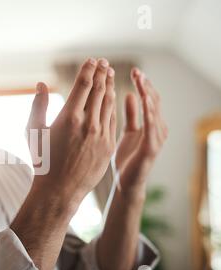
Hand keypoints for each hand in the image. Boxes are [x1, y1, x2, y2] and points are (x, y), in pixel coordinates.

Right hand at [27, 58, 116, 208]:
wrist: (60, 190)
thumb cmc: (43, 161)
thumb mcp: (33, 132)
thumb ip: (38, 105)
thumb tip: (42, 84)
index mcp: (69, 118)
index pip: (83, 85)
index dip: (89, 70)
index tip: (92, 60)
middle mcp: (88, 124)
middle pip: (99, 90)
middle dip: (102, 73)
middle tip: (104, 62)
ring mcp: (101, 135)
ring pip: (109, 104)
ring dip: (110, 86)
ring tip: (110, 75)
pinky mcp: (109, 146)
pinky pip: (113, 120)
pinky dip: (113, 105)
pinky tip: (112, 98)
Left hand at [115, 68, 167, 194]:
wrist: (126, 183)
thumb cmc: (126, 158)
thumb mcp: (127, 132)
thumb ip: (131, 114)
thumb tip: (128, 94)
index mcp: (152, 124)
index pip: (149, 99)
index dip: (143, 84)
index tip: (134, 71)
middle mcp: (158, 128)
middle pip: (153, 101)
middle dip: (145, 85)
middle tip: (136, 71)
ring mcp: (156, 138)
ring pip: (154, 110)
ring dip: (147, 93)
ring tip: (140, 79)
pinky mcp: (151, 147)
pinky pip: (151, 126)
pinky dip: (148, 111)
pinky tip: (143, 99)